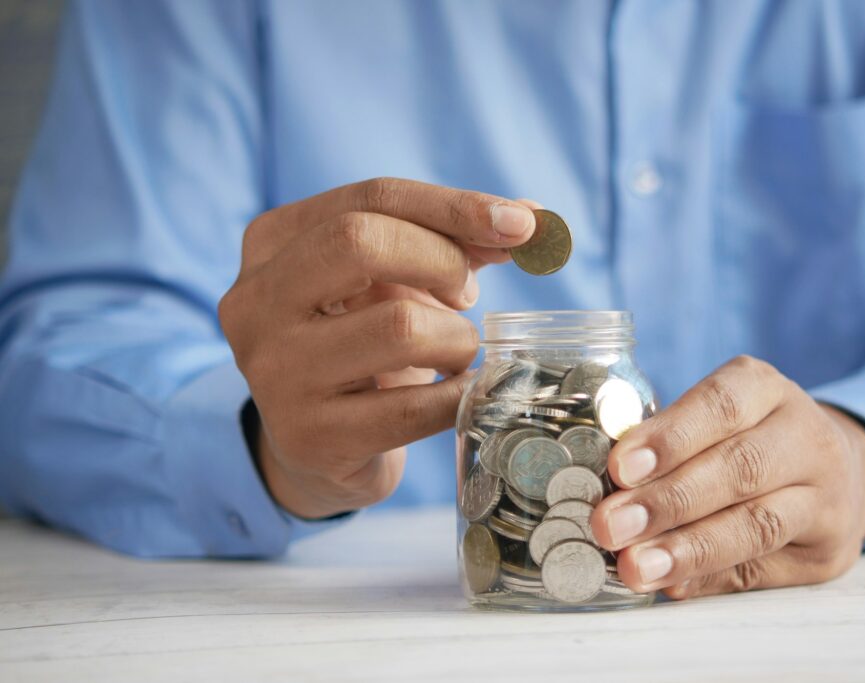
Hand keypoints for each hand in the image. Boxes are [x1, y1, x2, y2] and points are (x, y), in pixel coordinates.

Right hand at [219, 178, 536, 517]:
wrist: (318, 448)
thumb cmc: (363, 348)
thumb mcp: (391, 282)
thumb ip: (449, 243)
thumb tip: (529, 221)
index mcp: (271, 244)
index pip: (372, 198)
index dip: (456, 207)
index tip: (521, 226)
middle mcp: (254, 302)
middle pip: (360, 241)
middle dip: (442, 260)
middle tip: (467, 295)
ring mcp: (276, 372)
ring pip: (399, 326)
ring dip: (457, 339)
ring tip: (455, 354)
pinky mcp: (311, 436)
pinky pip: (415, 406)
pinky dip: (461, 395)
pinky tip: (463, 393)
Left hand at [591, 355, 864, 598]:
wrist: (836, 473)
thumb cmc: (745, 439)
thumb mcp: (713, 418)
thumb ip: (666, 442)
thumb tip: (609, 486)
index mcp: (766, 390)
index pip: (721, 406)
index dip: (670, 438)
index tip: (620, 468)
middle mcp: (806, 438)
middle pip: (740, 468)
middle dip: (668, 501)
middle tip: (612, 525)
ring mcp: (825, 498)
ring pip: (757, 526)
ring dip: (689, 550)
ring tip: (636, 566)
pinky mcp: (826, 554)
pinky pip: (761, 571)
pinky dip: (709, 579)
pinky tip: (671, 585)